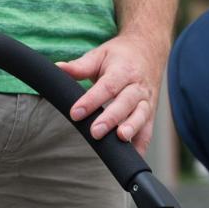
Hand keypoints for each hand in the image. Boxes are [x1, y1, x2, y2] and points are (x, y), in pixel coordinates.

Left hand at [57, 34, 167, 155]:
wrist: (149, 49)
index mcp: (123, 70)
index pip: (107, 86)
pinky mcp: (150, 114)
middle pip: (125, 103)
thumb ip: (80, 66)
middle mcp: (137, 86)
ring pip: (141, 116)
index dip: (91, 100)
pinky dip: (141, 145)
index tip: (75, 113)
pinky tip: (132, 158)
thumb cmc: (120, 56)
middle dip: (110, 119)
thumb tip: (58, 68)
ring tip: (120, 139)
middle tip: (94, 132)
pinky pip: (148, 131)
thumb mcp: (100, 55)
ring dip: (131, 129)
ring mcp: (146, 101)